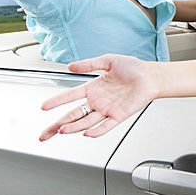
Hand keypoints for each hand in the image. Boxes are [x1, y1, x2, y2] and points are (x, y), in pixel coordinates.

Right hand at [39, 54, 157, 139]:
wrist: (151, 75)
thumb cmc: (133, 68)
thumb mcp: (108, 60)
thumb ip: (89, 64)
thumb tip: (70, 66)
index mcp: (93, 88)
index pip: (70, 96)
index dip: (56, 101)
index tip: (43, 107)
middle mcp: (98, 101)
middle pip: (73, 115)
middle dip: (58, 125)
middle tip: (45, 134)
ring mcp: (107, 109)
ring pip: (86, 122)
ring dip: (73, 127)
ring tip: (62, 131)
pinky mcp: (119, 116)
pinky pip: (106, 126)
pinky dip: (96, 130)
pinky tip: (86, 133)